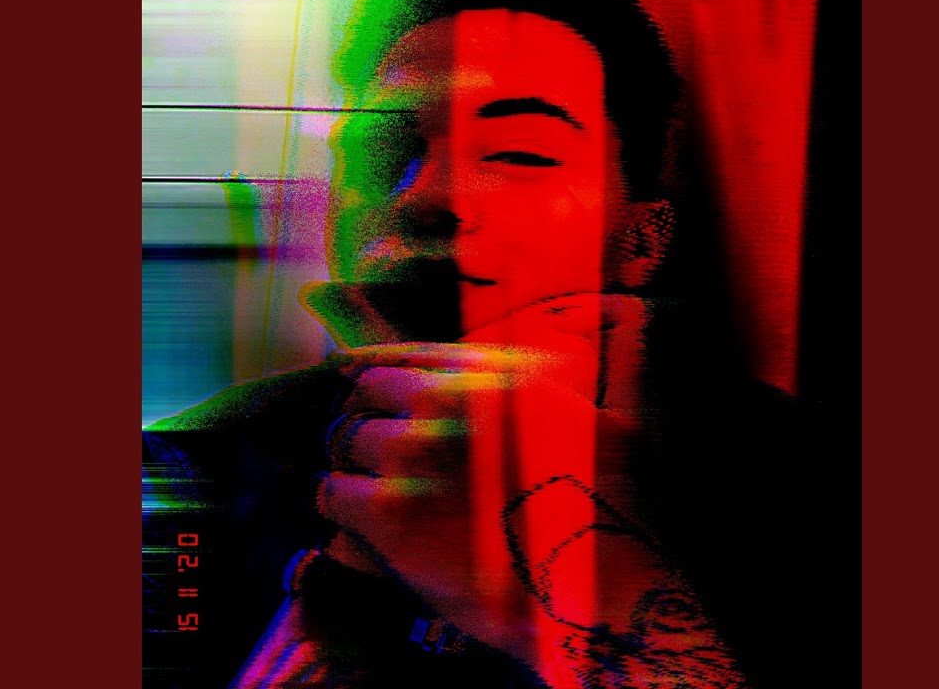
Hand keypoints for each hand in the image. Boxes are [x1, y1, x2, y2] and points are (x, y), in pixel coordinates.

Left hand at [314, 292, 742, 685]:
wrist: (602, 583)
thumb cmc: (604, 508)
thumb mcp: (585, 417)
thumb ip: (529, 386)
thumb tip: (484, 375)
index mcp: (489, 374)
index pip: (401, 355)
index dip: (373, 373)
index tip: (353, 380)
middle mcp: (445, 401)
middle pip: (365, 397)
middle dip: (368, 424)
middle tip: (374, 454)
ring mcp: (412, 455)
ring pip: (344, 446)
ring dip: (353, 469)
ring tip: (365, 493)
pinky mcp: (389, 514)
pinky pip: (334, 499)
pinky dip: (341, 513)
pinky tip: (356, 529)